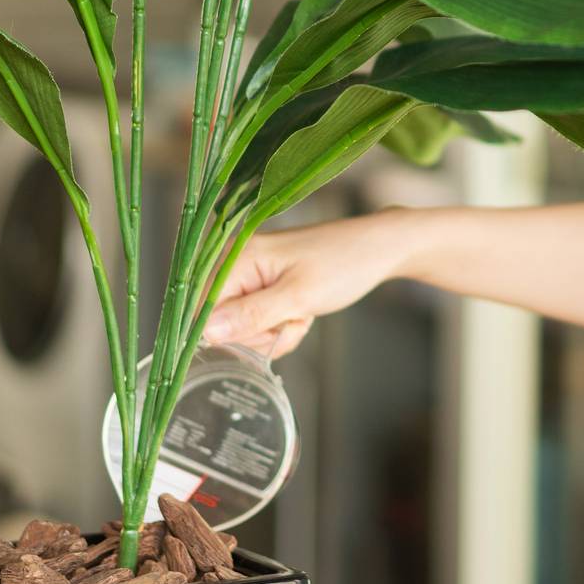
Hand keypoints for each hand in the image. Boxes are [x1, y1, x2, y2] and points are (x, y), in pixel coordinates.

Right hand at [203, 209, 410, 357]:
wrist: (379, 249)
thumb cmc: (344, 264)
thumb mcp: (299, 295)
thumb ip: (251, 315)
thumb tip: (206, 333)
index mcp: (237, 256)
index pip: (203, 310)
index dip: (231, 333)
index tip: (269, 329)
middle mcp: (236, 262)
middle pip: (221, 323)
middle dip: (259, 334)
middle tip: (292, 319)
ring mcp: (250, 273)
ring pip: (242, 327)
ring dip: (274, 332)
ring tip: (302, 313)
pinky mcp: (265, 284)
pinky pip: (258, 321)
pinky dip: (281, 326)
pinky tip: (303, 313)